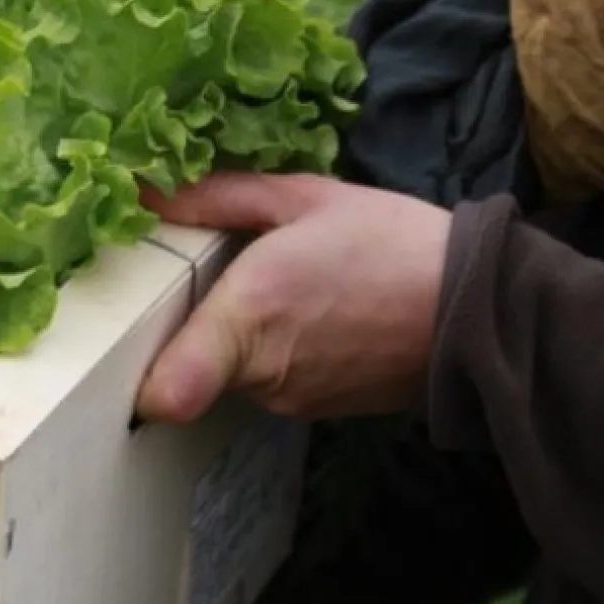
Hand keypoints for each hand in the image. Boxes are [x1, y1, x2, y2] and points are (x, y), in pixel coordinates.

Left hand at [135, 172, 451, 424]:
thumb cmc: (393, 243)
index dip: (135, 378)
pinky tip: (305, 317)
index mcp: (249, 314)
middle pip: (183, 365)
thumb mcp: (305, 198)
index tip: (122, 342)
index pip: (167, 391)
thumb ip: (218, 197)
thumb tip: (147, 191)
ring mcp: (286, 398)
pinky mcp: (311, 412)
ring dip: (232, 339)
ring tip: (272, 292)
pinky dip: (269, 354)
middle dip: (184, 326)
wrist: (481, 311)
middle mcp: (259, 370)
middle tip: (201, 283)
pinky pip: (265, 382)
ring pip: (226, 372)